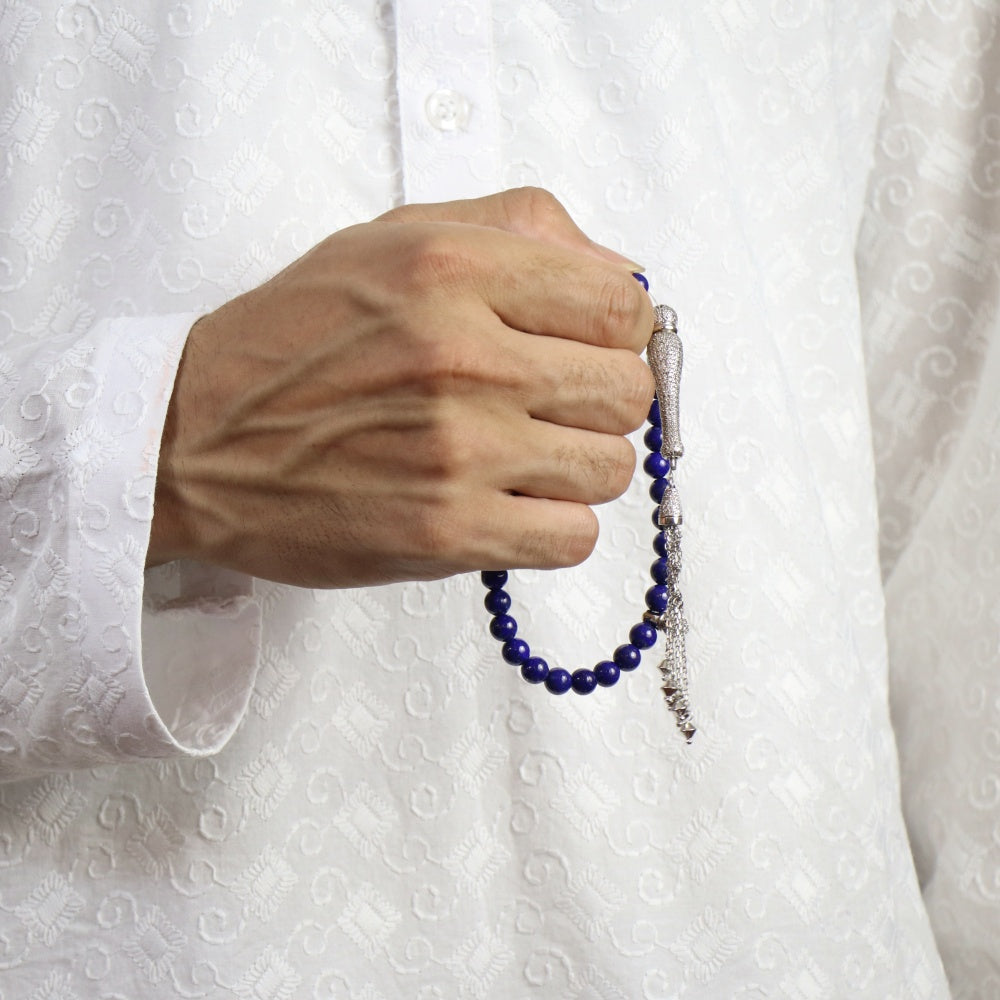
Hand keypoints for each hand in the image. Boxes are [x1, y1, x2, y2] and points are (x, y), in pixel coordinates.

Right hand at [148, 188, 655, 587]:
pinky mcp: (446, 534)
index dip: (614, 331)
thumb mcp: (394, 239)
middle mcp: (463, 356)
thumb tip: (623, 270)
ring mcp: (458, 452)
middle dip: (598, 400)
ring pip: (609, 470)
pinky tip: (505, 505)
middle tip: (548, 406)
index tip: (580, 346)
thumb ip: (519, 230)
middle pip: (627, 393)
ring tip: (519, 459)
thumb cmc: (297, 339)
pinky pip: (573, 539)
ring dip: (575, 468)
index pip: (620, 304)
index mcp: (454, 269)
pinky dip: (550, 526)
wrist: (195, 441)